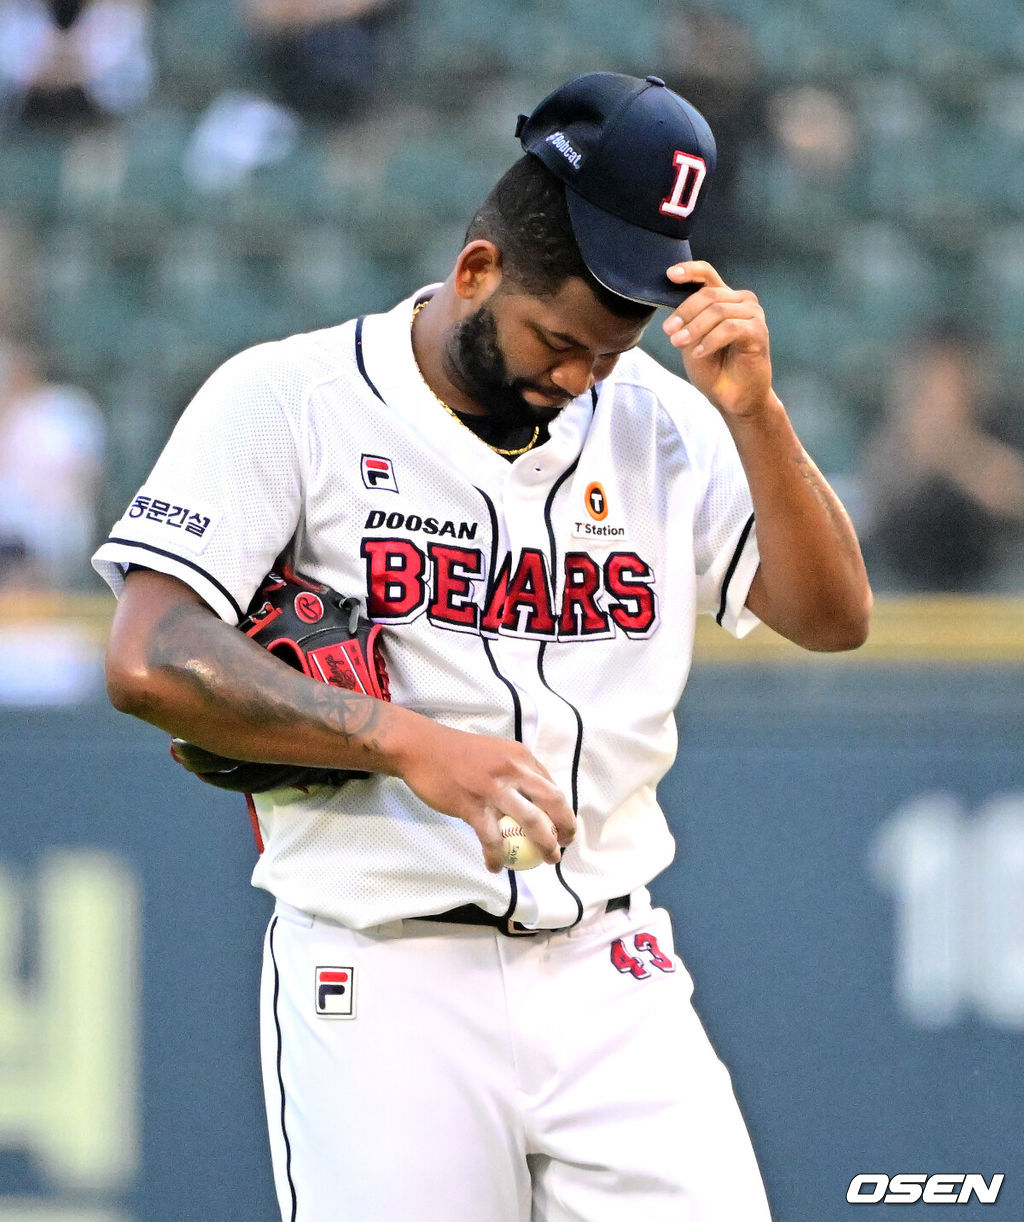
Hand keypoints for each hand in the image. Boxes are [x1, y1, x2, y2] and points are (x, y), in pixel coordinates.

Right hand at [395, 721, 576, 872]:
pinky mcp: (472, 805)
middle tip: (563, 845)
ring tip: (547, 860)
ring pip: (530, 821)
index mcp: (520, 756)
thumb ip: (516, 770)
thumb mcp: (496, 753)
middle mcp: (513, 770)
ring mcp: (493, 788)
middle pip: (552, 802)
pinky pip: (492, 838)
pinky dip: (497, 856)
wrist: (421, 749)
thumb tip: (532, 797)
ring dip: (544, 845)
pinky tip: (496, 867)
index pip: (551, 785)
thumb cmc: (457, 753)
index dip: (562, 810)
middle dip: (564, 827)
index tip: (562, 826)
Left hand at [663, 261, 772, 418]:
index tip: (670, 275)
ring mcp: (753, 314)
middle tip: (669, 332)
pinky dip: (709, 341)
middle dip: (685, 313)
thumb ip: (686, 319)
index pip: (708, 274)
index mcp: (725, 299)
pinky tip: (698, 353)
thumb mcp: (691, 339)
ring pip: (718, 311)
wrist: (733, 398)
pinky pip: (729, 328)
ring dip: (695, 328)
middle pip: (709, 294)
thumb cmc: (713, 369)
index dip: (689, 270)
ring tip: (679, 344)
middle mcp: (742, 301)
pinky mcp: (758, 331)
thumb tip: (671, 304)